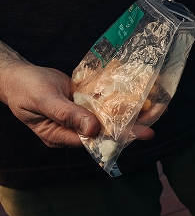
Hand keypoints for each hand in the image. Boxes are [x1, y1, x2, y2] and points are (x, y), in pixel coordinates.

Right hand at [0, 61, 153, 147]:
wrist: (17, 74)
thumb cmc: (24, 88)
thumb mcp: (44, 100)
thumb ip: (67, 114)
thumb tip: (93, 130)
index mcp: (60, 137)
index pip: (95, 141)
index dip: (118, 136)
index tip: (140, 133)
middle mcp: (74, 130)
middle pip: (107, 132)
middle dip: (132, 128)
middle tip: (156, 123)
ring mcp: (80, 117)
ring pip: (110, 118)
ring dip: (131, 114)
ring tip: (156, 109)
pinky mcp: (84, 104)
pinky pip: (104, 104)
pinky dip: (120, 101)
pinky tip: (140, 96)